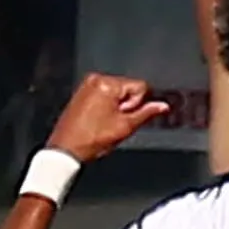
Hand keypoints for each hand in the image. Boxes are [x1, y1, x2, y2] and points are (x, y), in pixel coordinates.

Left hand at [45, 74, 169, 161]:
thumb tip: (162, 106)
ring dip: (116, 107)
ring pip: (116, 93)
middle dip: (126, 105)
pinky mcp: (82, 93)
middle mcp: (96, 79)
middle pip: (128, 88)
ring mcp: (87, 85)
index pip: (140, 86)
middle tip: (114, 123)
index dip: (138, 105)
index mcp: (107, 84)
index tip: (125, 118)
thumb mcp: (125, 127)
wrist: (66, 149)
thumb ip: (146, 113)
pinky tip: (98, 121)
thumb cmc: (90, 139)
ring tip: (104, 123)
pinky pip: (103, 95)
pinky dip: (105, 107)